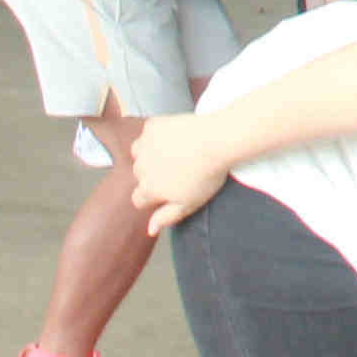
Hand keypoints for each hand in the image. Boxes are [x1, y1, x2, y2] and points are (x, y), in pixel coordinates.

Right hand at [124, 108, 234, 232]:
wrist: (217, 141)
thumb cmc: (206, 174)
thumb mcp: (189, 204)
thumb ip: (166, 217)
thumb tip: (150, 230)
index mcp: (149, 189)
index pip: (139, 199)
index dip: (153, 196)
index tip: (167, 190)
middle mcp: (141, 168)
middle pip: (139, 176)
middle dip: (152, 174)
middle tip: (176, 170)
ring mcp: (144, 145)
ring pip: (139, 154)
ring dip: (150, 154)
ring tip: (173, 154)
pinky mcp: (152, 127)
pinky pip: (148, 133)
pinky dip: (157, 135)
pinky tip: (175, 137)